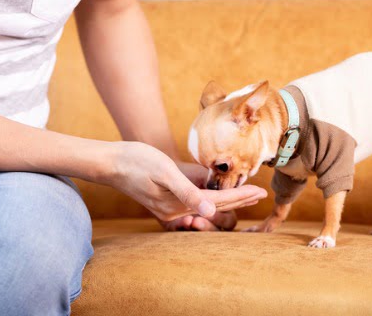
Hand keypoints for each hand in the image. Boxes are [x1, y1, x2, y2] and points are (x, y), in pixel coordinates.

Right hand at [106, 142, 266, 221]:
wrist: (110, 163)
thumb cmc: (136, 162)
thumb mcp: (164, 171)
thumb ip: (188, 190)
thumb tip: (211, 211)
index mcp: (177, 203)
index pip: (217, 201)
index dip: (240, 196)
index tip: (260, 192)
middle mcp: (175, 210)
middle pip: (214, 207)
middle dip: (239, 201)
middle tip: (260, 195)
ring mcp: (168, 207)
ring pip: (205, 206)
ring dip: (226, 201)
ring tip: (245, 194)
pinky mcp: (164, 201)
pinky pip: (194, 202)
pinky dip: (211, 198)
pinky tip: (217, 193)